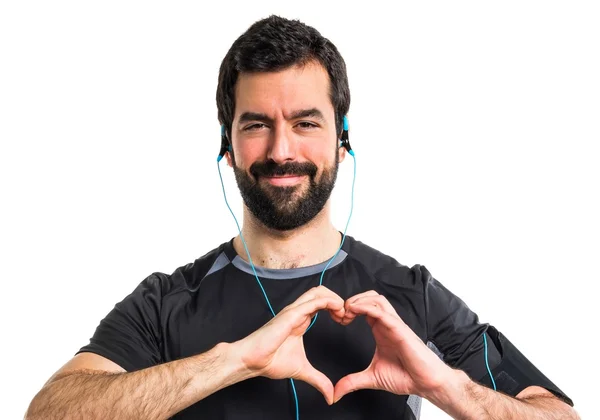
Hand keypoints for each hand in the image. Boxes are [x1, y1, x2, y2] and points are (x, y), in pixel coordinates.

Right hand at [233, 285, 344, 404]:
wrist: (253, 361)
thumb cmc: (270, 361)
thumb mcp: (302, 370)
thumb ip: (318, 380)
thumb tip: (330, 396)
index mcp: (300, 319)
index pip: (321, 302)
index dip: (336, 307)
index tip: (344, 321)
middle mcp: (298, 312)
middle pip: (322, 292)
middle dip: (338, 300)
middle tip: (345, 317)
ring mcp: (294, 311)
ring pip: (318, 292)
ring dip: (335, 299)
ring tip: (342, 314)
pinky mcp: (291, 314)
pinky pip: (313, 301)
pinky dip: (329, 302)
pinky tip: (337, 311)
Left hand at [334, 291, 454, 402]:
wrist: (426, 383)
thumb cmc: (406, 376)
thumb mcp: (372, 378)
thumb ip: (353, 382)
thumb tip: (336, 392)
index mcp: (380, 330)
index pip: (364, 307)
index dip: (349, 309)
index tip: (339, 320)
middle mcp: (387, 324)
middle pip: (370, 297)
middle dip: (353, 299)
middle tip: (341, 313)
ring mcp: (394, 325)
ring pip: (377, 299)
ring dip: (359, 300)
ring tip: (348, 311)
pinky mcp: (400, 329)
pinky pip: (383, 312)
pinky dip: (367, 308)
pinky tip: (356, 311)